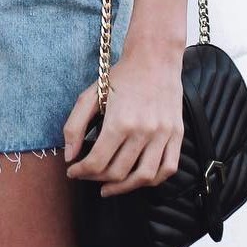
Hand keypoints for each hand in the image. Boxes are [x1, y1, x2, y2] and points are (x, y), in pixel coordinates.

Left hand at [62, 40, 184, 196]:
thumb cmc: (121, 76)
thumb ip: (75, 126)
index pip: (98, 162)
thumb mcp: (91, 94)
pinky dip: (152, 180)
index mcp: (120, 122)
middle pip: (118, 172)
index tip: (73, 172)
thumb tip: (70, 157)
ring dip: (123, 187)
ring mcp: (162, 135)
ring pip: (143, 177)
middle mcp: (143, 132)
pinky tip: (137, 178)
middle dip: (97, 178)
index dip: (81, 172)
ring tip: (109, 186)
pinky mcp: (176, 134)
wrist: (154, 59)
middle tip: (88, 175)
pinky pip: (167, 169)